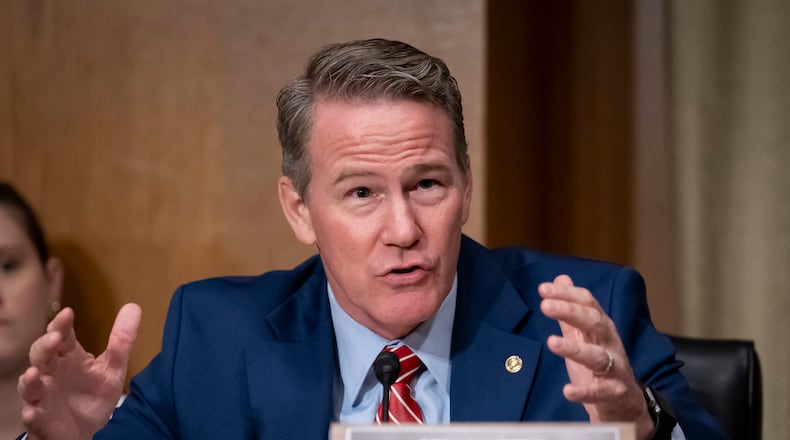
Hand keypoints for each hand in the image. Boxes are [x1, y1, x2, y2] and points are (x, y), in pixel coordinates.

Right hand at [18, 303, 141, 439]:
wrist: (87, 430)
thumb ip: (122, 341)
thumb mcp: (113, 368)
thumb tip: (134, 307)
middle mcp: (51, 373)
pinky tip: (33, 411)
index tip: (68, 313)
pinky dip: (31, 414)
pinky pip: (32, 416)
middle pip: (41, 355)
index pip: (62, 336)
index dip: (62, 324)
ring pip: (29, 385)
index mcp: (68, 357)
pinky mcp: (40, 419)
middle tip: (55, 337)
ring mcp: (43, 396)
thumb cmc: (93, 395)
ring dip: (29, 379)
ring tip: (34, 373)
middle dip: (45, 345)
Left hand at [539, 275, 654, 439]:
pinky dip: (585, 392)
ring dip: (574, 348)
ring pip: (598, 356)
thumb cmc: (601, 368)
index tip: (543, 288)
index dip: (567, 294)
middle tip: (545, 305)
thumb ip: (571, 311)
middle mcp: (610, 344)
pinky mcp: (614, 394)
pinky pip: (600, 392)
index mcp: (601, 328)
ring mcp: (615, 369)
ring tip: (552, 342)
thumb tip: (560, 279)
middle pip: (594, 322)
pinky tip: (568, 391)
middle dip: (571, 312)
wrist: (626, 406)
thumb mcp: (584, 336)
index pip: (588, 304)